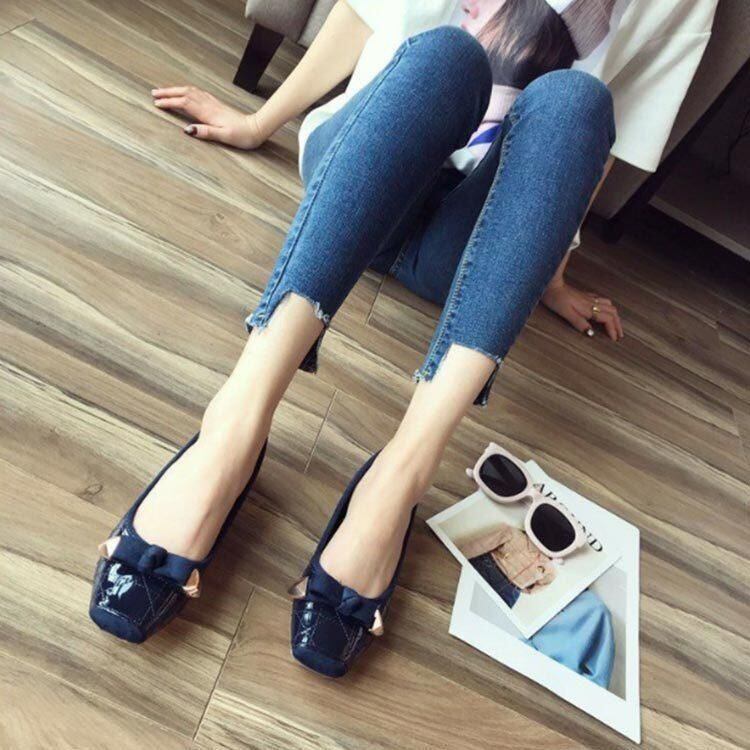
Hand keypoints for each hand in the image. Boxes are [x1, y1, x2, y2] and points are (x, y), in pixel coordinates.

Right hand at [151, 85, 266, 148]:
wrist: (256, 128)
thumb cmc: (242, 135)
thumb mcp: (224, 136)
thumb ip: (206, 132)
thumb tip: (187, 130)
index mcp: (208, 113)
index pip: (184, 104)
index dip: (170, 103)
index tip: (157, 104)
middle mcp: (209, 105)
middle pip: (185, 94)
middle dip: (168, 93)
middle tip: (153, 93)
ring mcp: (213, 103)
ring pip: (190, 91)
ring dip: (176, 90)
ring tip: (164, 91)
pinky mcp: (217, 105)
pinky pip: (198, 93)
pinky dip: (187, 90)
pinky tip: (185, 92)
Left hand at [541, 281, 623, 340]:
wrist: (551, 284)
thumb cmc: (555, 299)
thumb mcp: (565, 313)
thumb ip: (579, 323)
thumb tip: (591, 333)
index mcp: (588, 308)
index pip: (607, 319)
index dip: (612, 329)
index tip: (614, 339)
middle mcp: (591, 302)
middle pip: (612, 312)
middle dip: (618, 324)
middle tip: (619, 335)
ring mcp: (589, 298)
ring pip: (609, 305)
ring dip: (615, 316)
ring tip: (616, 324)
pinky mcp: (585, 295)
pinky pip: (602, 300)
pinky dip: (608, 307)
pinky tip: (605, 310)